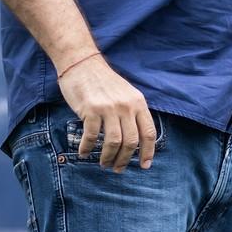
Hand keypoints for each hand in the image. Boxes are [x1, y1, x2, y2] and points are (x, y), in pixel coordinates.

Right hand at [58, 55, 157, 172]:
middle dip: (125, 159)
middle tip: (117, 168)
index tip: (144, 166)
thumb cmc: (104, 82)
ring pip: (114, 142)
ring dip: (108, 157)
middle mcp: (126, 106)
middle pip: (131, 141)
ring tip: (103, 163)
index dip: (148, 151)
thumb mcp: (127, 94)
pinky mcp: (90, 109)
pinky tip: (84, 153)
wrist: (83, 63)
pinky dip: (87, 148)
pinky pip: (91, 136)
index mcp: (138, 102)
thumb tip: (136, 139)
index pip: (148, 132)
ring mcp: (109, 108)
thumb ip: (133, 112)